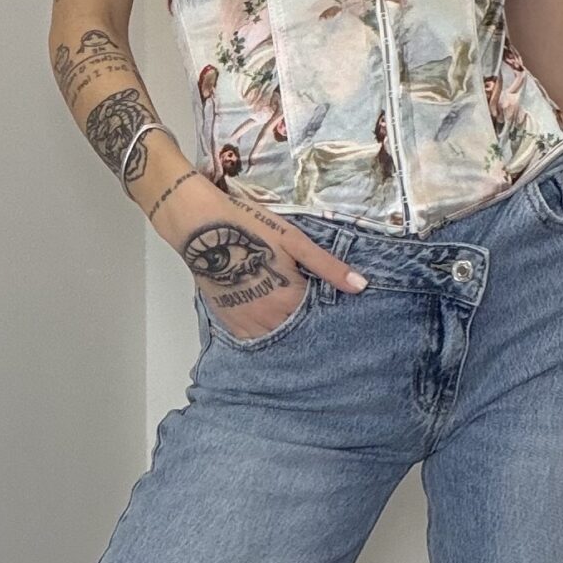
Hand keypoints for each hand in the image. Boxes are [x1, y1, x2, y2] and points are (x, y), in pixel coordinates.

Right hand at [153, 173, 366, 343]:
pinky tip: (268, 315)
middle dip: (305, 320)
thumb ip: (327, 267)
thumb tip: (361, 286)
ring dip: (284, 326)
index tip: (328, 302)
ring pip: (276, 335)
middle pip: (298, 330)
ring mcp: (246, 323)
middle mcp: (268, 319)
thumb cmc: (250, 227)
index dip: (325, 309)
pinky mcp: (229, 322)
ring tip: (287, 307)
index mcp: (289, 300)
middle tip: (307, 303)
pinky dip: (264, 329)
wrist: (200, 226)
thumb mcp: (294, 241)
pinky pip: (253, 337)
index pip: (318, 318)